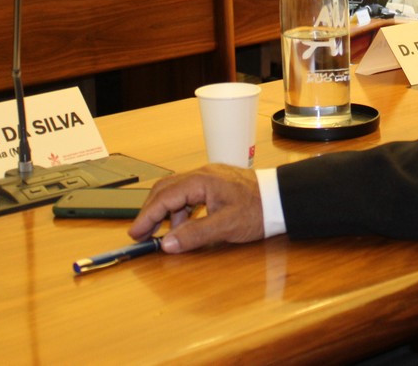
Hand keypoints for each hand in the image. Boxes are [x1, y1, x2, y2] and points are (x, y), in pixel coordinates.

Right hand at [128, 164, 264, 252]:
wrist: (282, 198)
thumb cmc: (258, 210)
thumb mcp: (225, 227)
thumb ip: (194, 234)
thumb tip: (167, 244)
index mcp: (202, 180)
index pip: (165, 196)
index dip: (147, 216)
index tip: (135, 233)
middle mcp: (202, 174)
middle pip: (166, 189)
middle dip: (151, 211)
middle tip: (141, 233)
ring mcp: (209, 177)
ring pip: (177, 191)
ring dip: (166, 211)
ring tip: (164, 234)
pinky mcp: (216, 183)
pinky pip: (189, 193)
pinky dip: (180, 209)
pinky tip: (184, 225)